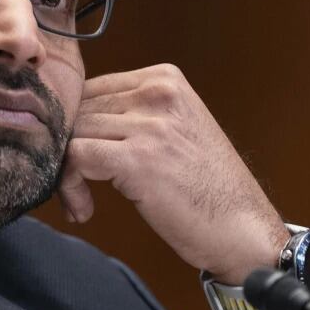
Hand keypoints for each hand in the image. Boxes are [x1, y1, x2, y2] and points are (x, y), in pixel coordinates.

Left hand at [58, 64, 287, 284]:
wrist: (243, 230)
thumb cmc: (207, 190)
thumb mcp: (175, 131)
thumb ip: (133, 115)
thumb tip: (76, 120)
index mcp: (164, 79)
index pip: (90, 90)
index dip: (74, 127)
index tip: (79, 161)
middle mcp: (157, 92)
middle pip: (78, 111)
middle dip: (66, 150)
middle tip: (76, 188)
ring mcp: (149, 123)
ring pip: (71, 133)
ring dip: (65, 172)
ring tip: (81, 202)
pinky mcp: (137, 158)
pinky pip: (75, 158)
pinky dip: (68, 185)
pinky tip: (84, 209)